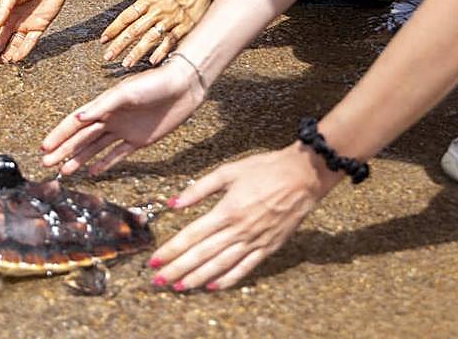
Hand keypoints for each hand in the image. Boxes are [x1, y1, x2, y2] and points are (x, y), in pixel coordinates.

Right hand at [40, 60, 202, 175]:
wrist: (183, 87)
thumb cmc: (153, 84)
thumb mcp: (126, 93)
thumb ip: (102, 106)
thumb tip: (77, 119)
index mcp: (103, 106)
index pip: (74, 124)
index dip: (59, 136)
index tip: (44, 148)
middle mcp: (109, 119)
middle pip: (81, 138)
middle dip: (63, 151)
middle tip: (46, 164)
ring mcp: (123, 130)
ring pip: (95, 148)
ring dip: (79, 159)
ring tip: (64, 171)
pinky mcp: (140, 140)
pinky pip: (118, 154)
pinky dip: (105, 163)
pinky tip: (92, 172)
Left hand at [100, 0, 215, 66]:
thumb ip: (144, 6)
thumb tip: (130, 20)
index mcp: (147, 0)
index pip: (126, 17)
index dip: (113, 29)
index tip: (103, 40)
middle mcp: (156, 10)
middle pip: (134, 30)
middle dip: (119, 44)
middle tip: (108, 56)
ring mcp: (170, 19)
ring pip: (149, 38)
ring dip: (136, 52)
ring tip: (127, 63)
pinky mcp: (185, 25)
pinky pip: (170, 40)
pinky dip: (161, 51)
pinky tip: (152, 60)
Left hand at [148, 144, 340, 290]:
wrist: (303, 177)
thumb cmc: (264, 169)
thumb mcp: (228, 172)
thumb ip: (199, 189)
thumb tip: (173, 203)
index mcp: (226, 211)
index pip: (191, 235)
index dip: (171, 250)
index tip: (154, 260)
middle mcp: (239, 230)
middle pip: (202, 255)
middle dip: (178, 269)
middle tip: (158, 281)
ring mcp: (255, 241)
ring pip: (222, 265)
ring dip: (198, 278)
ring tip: (180, 287)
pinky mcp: (269, 247)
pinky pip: (246, 268)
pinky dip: (229, 279)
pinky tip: (213, 286)